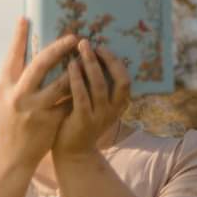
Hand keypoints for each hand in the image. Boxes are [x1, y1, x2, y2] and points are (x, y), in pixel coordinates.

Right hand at [0, 17, 78, 168]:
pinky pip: (69, 101)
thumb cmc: (8, 123)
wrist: (12, 156)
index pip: (12, 56)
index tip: (26, 18)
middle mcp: (19, 96)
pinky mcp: (50, 122)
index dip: (18, 36)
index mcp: (5, 87)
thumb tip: (22, 52)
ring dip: (75, 69)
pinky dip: (78, 91)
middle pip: (40, 64)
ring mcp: (35, 110)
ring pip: (61, 83)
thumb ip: (14, 79)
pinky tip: (88, 83)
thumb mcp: (3, 99)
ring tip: (84, 58)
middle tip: (72, 36)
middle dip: (57, 48)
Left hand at [50, 37, 131, 163]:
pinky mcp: (84, 121)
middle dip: (106, 59)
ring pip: (100, 86)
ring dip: (91, 65)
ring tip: (80, 49)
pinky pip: (82, 96)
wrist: (72, 153)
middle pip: (120, 80)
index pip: (125, 80)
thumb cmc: (80, 123)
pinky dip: (77, 79)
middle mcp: (113, 111)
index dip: (115, 62)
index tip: (100, 47)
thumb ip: (95, 85)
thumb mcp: (94, 104)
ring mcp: (100, 117)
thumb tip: (89, 54)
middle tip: (89, 43)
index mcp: (118, 105)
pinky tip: (70, 66)